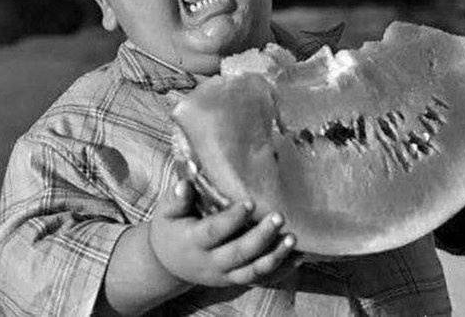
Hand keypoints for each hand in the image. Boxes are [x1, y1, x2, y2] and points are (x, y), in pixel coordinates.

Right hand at [148, 180, 296, 286]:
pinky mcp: (235, 280)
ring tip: (292, 238)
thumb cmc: (170, 228)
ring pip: (252, 271)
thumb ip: (176, 199)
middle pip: (239, 253)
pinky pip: (260, 279)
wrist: (168, 264)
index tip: (251, 203)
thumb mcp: (166, 213)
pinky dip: (280, 270)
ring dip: (274, 256)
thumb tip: (185, 184)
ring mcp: (225, 275)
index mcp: (193, 241)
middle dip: (260, 237)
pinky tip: (298, 256)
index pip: (214, 231)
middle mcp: (210, 262)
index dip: (233, 219)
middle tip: (279, 217)